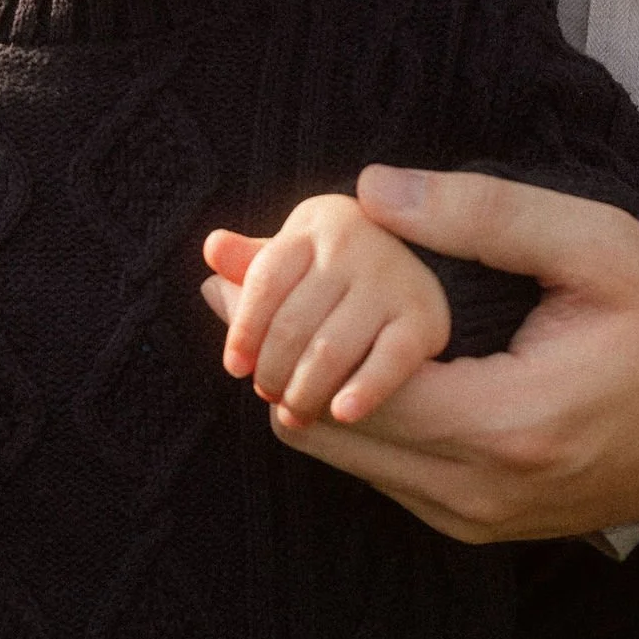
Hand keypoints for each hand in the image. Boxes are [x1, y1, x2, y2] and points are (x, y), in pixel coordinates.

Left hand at [202, 193, 450, 426]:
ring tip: (295, 412)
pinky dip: (363, 391)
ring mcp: (394, 279)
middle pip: (293, 322)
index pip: (265, 281)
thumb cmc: (339, 270)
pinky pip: (388, 362)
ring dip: (305, 391)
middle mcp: (357, 242)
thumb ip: (251, 263)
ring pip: (330, 349)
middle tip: (269, 394)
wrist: (421, 268)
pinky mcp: (425, 318)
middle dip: (272, 369)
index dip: (244, 330)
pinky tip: (342, 414)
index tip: (235, 367)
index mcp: (317, 224)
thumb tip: (213, 250)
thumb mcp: (296, 257)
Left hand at [245, 165, 638, 539]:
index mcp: (506, 427)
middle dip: (266, 351)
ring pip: (344, 458)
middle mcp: (478, 494)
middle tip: (222, 279)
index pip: (347, 386)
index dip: (277, 324)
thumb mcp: (597, 246)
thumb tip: (370, 192)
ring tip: (255, 309)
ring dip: (298, 384)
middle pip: (324, 430)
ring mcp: (475, 521)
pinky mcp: (476, 523)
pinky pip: (382, 471)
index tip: (227, 265)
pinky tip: (324, 355)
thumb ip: (484, 214)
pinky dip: (345, 415)